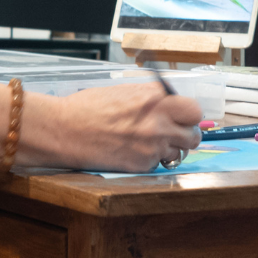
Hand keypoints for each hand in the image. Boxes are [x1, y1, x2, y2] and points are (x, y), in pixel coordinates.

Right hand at [32, 82, 202, 171]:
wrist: (63, 130)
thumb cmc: (87, 108)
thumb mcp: (124, 92)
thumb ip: (151, 98)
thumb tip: (168, 103)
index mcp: (155, 99)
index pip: (193, 110)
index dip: (189, 115)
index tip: (182, 117)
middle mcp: (158, 122)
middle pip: (193, 136)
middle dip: (185, 135)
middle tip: (173, 134)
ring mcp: (151, 146)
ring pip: (178, 153)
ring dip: (169, 150)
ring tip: (150, 144)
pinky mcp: (141, 165)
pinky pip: (157, 164)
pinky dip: (149, 160)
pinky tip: (132, 152)